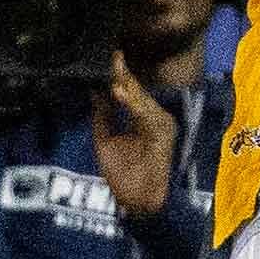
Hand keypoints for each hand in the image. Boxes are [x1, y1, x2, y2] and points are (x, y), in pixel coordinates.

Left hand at [91, 56, 179, 215]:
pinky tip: (121, 95)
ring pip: (144, 103)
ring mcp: (162, 129)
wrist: (138, 203)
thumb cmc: (124, 175)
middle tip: (114, 56)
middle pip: (139, 93)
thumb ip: (103, 116)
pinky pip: (148, 119)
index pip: (132, 92)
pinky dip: (135, 106)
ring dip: (130, 89)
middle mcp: (156, 120)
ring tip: (115, 77)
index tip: (112, 55)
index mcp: (144, 118)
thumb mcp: (105, 139)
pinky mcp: (164, 139)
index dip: (121, 74)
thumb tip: (95, 90)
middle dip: (126, 75)